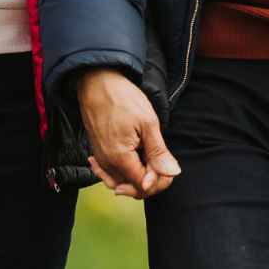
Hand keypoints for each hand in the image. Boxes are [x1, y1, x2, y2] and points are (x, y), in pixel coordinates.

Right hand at [76, 68, 179, 198]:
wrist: (96, 80)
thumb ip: (158, 152)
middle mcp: (106, 164)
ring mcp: (99, 158)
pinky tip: (131, 157)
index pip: (144, 187)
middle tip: (158, 158)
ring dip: (136, 176)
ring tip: (146, 156)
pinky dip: (122, 171)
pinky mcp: (96, 152)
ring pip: (120, 182)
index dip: (160, 180)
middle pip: (131, 187)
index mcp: (119, 159)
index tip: (166, 163)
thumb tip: (172, 173)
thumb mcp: (147, 122)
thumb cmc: (122, 98)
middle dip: (149, 179)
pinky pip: (109, 172)